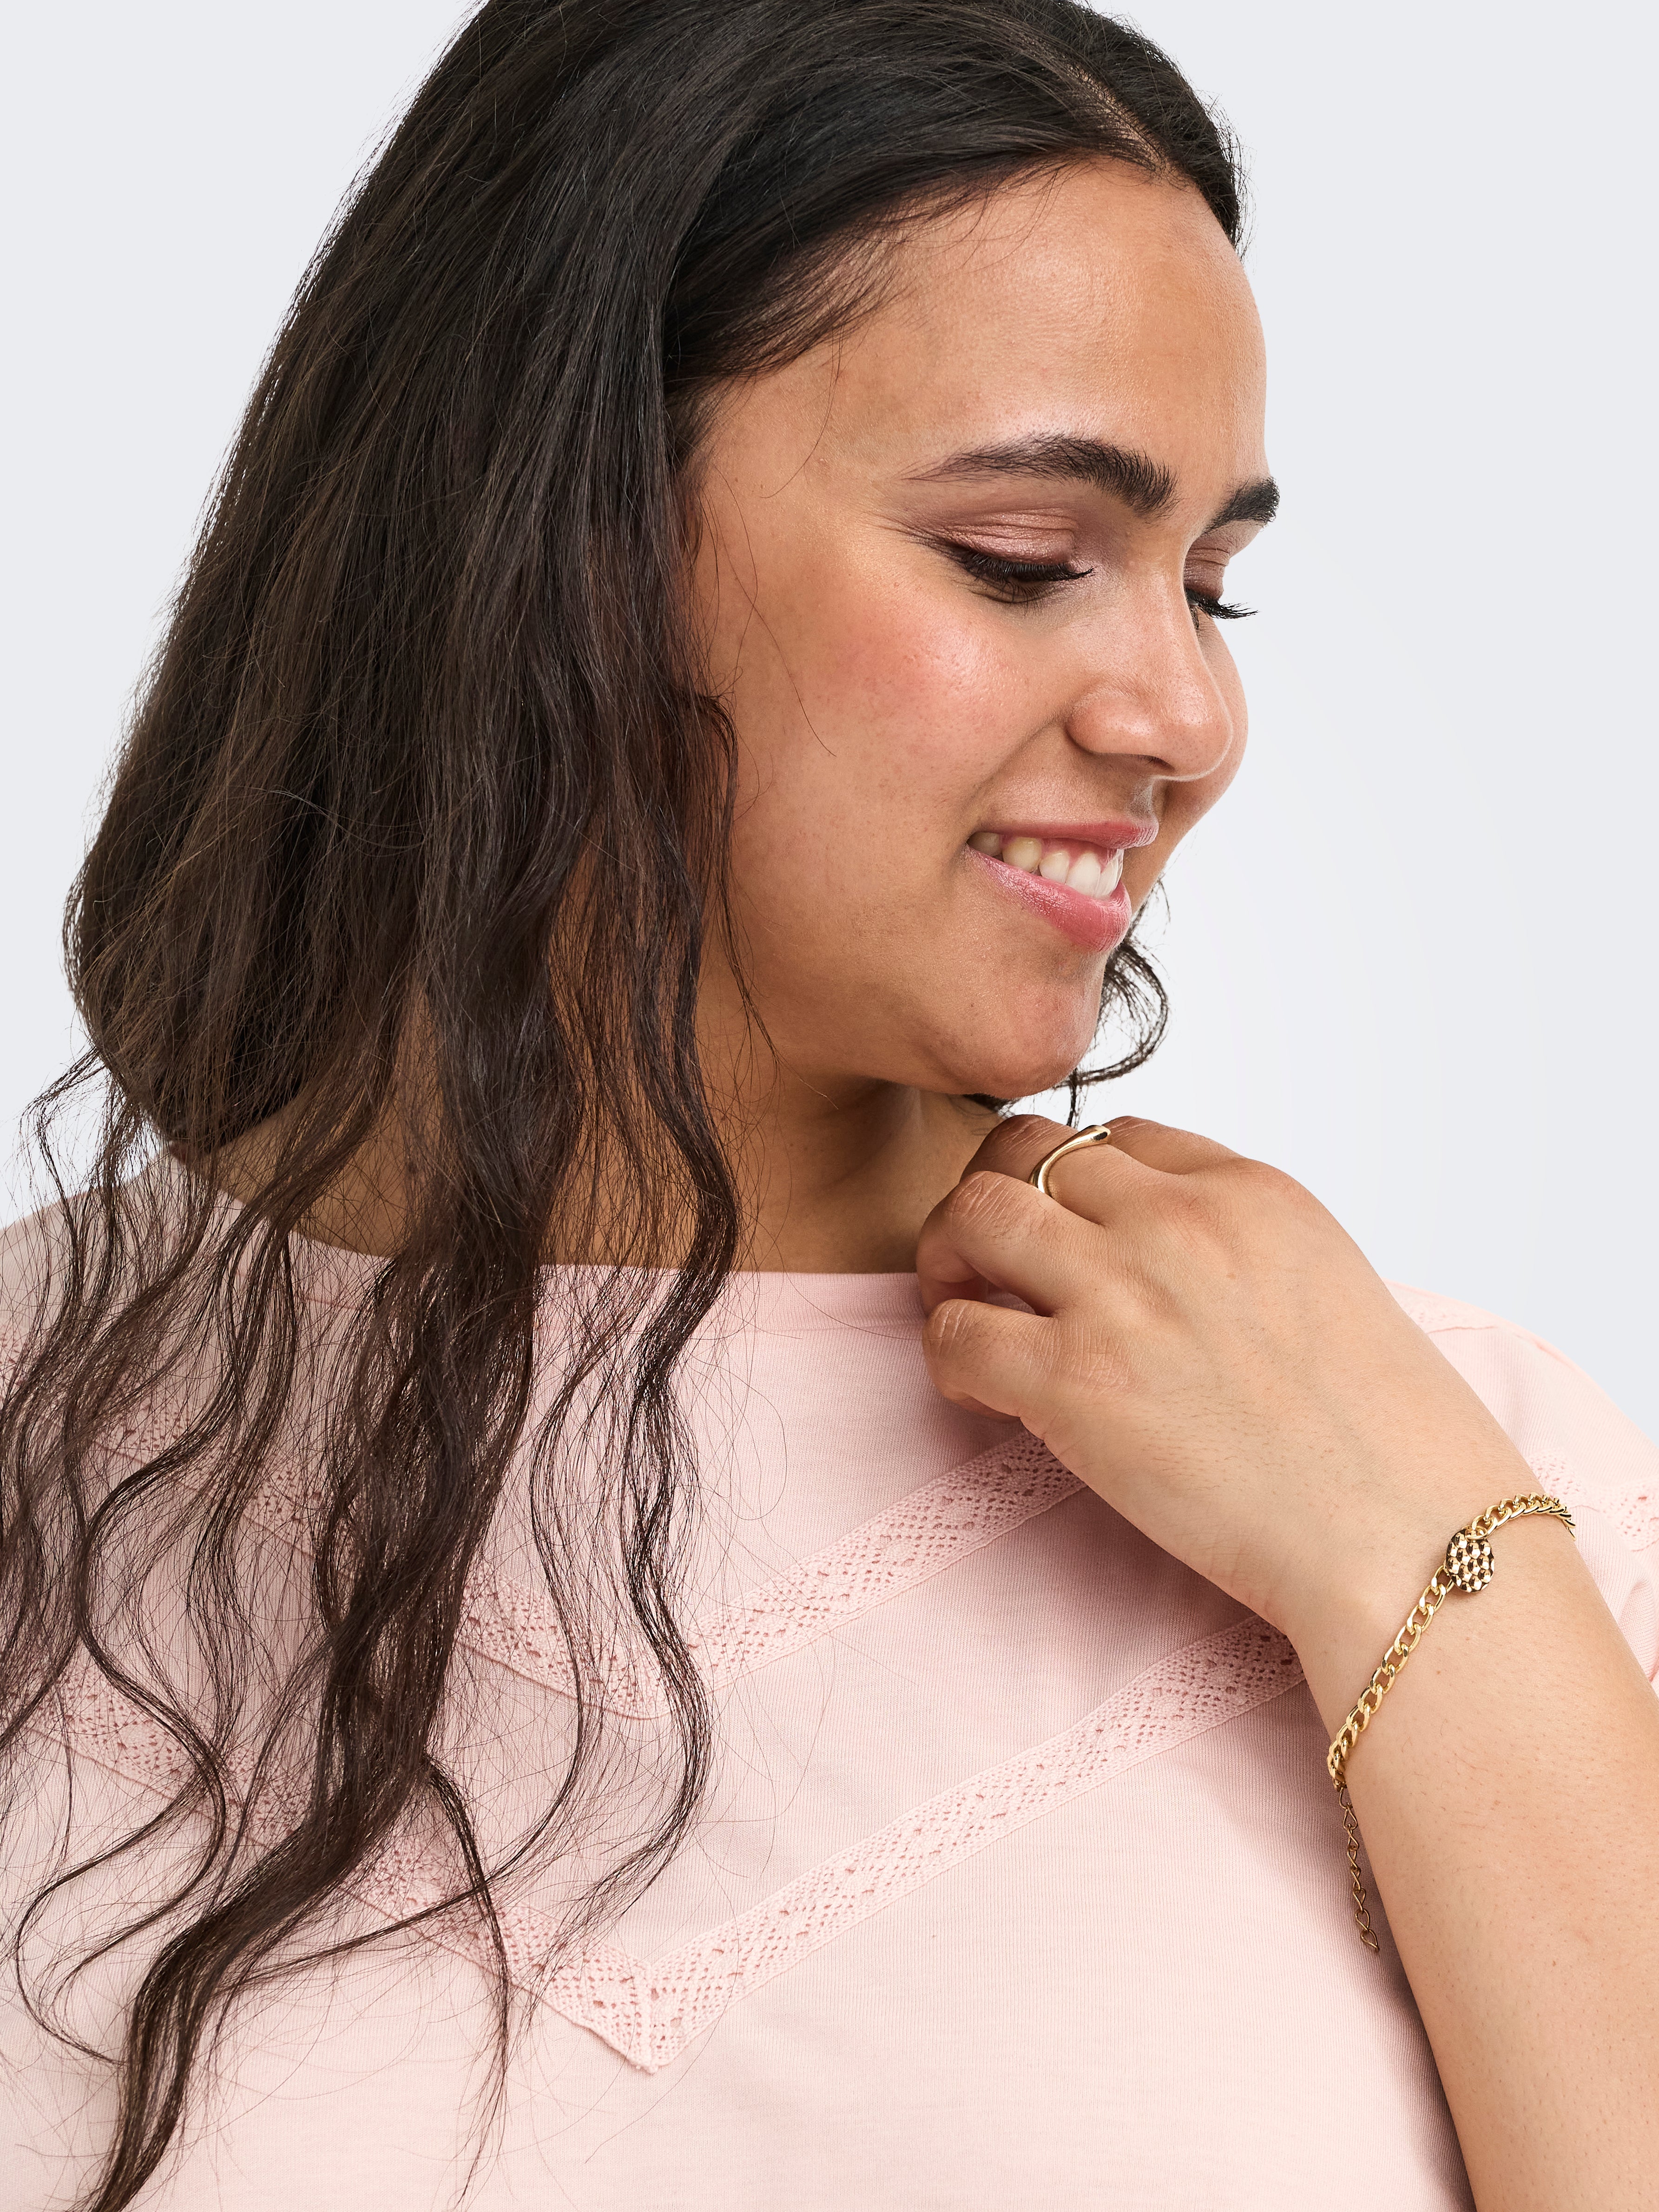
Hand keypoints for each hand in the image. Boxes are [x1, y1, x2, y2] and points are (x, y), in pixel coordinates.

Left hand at [914, 1114, 1538, 1657]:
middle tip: (990, 1263)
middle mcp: (1178, 1222)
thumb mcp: (1326, 1284)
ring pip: (973, 1211)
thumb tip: (1152, 1253)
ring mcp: (1122, 1294)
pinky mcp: (1076, 1381)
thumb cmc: (1386, 1438)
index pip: (1116, 1135)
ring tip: (971, 1312)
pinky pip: (954, 1332)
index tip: (1073, 1239)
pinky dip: (948, 1355)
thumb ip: (1235, 1246)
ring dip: (950, 1257)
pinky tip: (986, 1394)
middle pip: (1025, 1148)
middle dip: (992, 1196)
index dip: (1075, 1185)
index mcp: (1249, 1190)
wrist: (1407, 1535)